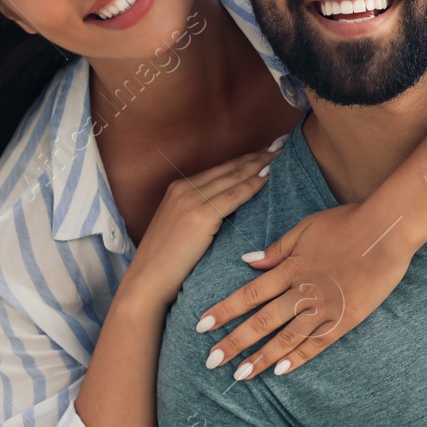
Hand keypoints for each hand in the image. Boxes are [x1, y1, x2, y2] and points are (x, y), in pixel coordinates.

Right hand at [118, 142, 285, 308]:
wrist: (147, 280)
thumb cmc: (166, 261)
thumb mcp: (179, 226)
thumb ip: (198, 211)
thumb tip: (225, 207)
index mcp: (177, 188)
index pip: (219, 169)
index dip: (244, 159)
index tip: (264, 152)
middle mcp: (183, 188)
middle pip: (228, 168)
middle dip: (256, 156)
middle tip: (279, 146)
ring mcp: (191, 199)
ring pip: (233, 177)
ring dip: (259, 164)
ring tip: (279, 155)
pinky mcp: (200, 215)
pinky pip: (234, 196)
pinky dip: (252, 185)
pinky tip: (267, 178)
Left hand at [193, 202, 415, 377]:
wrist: (386, 230)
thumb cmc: (347, 222)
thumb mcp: (306, 227)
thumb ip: (277, 248)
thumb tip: (249, 262)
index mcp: (290, 268)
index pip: (249, 294)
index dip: (224, 311)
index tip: (201, 326)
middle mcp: (302, 291)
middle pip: (261, 322)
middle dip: (234, 343)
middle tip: (211, 362)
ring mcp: (324, 307)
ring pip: (286, 338)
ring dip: (262, 358)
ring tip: (241, 375)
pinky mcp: (346, 318)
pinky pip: (319, 342)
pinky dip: (300, 357)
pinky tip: (282, 371)